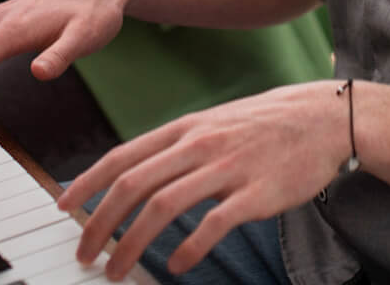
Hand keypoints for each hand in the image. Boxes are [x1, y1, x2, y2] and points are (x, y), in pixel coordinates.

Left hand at [57, 82, 351, 279]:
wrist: (323, 118)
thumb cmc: (265, 126)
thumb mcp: (214, 124)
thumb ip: (177, 148)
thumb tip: (137, 177)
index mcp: (186, 128)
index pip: (123, 155)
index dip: (88, 182)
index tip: (66, 207)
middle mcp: (200, 144)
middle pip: (134, 184)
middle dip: (100, 222)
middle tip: (85, 253)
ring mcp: (227, 167)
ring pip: (163, 206)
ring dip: (132, 242)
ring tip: (117, 270)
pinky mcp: (255, 192)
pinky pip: (213, 224)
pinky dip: (189, 247)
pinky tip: (177, 266)